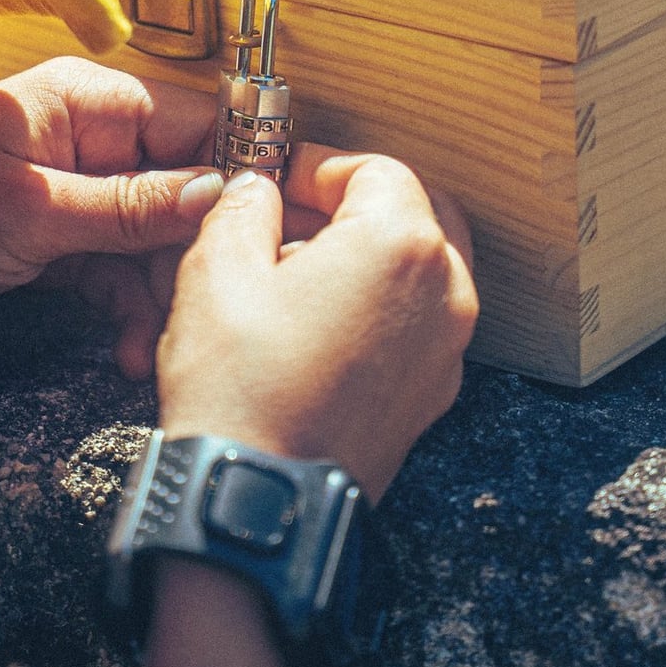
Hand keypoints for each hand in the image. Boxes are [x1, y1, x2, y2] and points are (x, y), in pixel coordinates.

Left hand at [0, 57, 220, 362]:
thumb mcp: (31, 211)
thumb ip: (130, 207)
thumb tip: (220, 194)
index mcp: (84, 101)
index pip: (195, 124)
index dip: (242, 171)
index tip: (282, 222)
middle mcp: (84, 138)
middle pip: (181, 189)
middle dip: (198, 252)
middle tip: (212, 308)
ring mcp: (68, 191)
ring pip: (151, 239)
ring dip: (159, 294)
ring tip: (158, 346)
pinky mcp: (48, 241)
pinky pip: (112, 270)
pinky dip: (123, 309)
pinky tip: (127, 349)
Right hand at [156, 146, 477, 502]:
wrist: (260, 501)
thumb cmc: (242, 388)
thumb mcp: (218, 270)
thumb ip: (246, 208)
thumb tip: (258, 189)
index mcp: (402, 245)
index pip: (374, 169)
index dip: (315, 165)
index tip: (273, 180)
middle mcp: (446, 292)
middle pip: (412, 213)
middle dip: (351, 206)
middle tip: (287, 218)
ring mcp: (447, 349)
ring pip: (419, 268)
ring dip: (366, 255)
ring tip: (293, 274)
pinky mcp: (432, 394)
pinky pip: (415, 323)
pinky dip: (377, 307)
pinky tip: (314, 326)